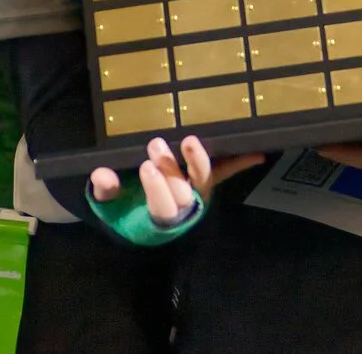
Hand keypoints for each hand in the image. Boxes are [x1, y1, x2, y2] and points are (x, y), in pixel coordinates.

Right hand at [89, 135, 262, 225]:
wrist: (139, 217)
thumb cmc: (122, 208)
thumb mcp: (108, 204)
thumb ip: (105, 191)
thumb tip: (103, 175)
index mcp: (157, 219)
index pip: (162, 207)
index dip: (157, 189)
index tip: (146, 167)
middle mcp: (183, 210)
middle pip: (184, 192)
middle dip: (172, 170)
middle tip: (155, 146)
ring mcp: (197, 195)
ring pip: (204, 180)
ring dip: (199, 161)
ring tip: (188, 141)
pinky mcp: (206, 182)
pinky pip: (224, 172)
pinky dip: (240, 163)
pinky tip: (258, 155)